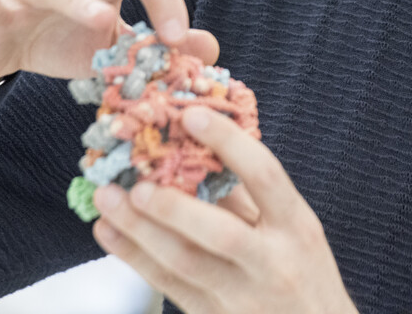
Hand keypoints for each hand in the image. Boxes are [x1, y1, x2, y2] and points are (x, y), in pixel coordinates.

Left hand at [92, 106, 356, 313]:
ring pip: (183, 264)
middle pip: (220, 233)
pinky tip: (110, 232)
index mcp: (297, 227)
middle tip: (136, 181)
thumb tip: (199, 147)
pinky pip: (168, 286)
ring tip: (108, 199)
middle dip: (173, 205)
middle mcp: (272, 263)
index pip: (265, 176)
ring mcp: (242, 298)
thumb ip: (251, 193)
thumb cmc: (303, 274)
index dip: (229, 143)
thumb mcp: (295, 229)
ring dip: (139, 230)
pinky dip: (134, 256)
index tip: (191, 116)